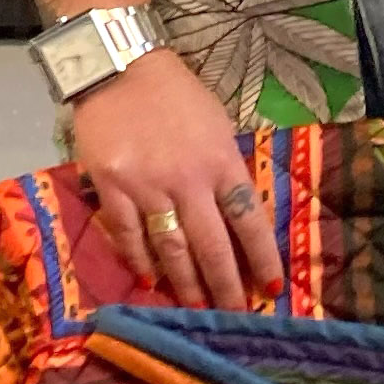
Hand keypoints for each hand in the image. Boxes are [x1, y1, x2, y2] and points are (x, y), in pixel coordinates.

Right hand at [71, 48, 282, 309]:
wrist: (120, 68)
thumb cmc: (177, 96)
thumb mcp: (217, 125)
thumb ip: (227, 168)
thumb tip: (238, 213)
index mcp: (221, 161)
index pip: (249, 220)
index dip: (262, 259)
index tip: (272, 289)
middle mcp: (188, 179)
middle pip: (212, 245)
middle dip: (226, 285)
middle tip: (233, 315)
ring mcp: (147, 186)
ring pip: (170, 247)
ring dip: (186, 283)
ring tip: (197, 307)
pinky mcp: (111, 187)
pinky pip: (129, 234)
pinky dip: (140, 261)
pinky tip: (150, 280)